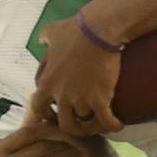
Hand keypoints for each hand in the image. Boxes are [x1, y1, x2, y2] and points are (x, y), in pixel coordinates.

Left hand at [28, 17, 123, 136]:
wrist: (97, 30)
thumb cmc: (74, 30)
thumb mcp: (52, 32)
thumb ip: (45, 38)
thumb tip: (43, 40)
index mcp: (47, 82)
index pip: (39, 107)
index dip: (46, 113)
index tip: (54, 113)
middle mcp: (61, 95)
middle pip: (63, 123)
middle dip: (72, 126)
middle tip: (80, 124)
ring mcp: (80, 100)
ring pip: (85, 123)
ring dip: (93, 124)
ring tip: (101, 121)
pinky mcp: (100, 100)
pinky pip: (105, 122)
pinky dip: (112, 126)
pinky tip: (118, 125)